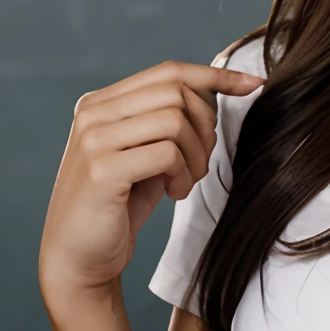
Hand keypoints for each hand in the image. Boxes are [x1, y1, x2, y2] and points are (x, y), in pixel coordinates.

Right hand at [40, 61, 264, 309]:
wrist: (78, 258)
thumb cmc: (117, 207)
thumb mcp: (144, 156)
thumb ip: (166, 123)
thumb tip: (217, 92)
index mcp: (101, 103)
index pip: (168, 72)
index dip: (215, 75)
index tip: (251, 86)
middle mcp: (93, 113)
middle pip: (176, 93)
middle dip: (205, 128)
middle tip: (199, 164)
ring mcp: (94, 139)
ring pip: (175, 120)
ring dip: (195, 155)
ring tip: (185, 182)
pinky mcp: (102, 169)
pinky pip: (167, 153)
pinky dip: (184, 175)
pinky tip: (175, 193)